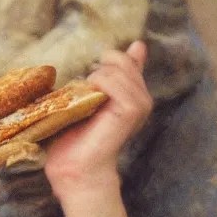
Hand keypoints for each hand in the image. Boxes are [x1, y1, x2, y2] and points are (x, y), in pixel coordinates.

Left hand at [44, 41, 152, 199]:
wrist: (75, 167)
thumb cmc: (75, 134)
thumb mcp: (88, 97)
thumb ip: (103, 76)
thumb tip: (123, 49)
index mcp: (134, 93)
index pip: (132, 61)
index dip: (117, 58)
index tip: (97, 75)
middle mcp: (141, 98)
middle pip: (122, 60)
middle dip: (99, 68)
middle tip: (86, 91)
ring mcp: (140, 104)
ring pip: (118, 69)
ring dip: (96, 78)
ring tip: (86, 99)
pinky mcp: (131, 111)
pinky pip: (114, 82)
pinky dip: (98, 84)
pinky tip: (90, 100)